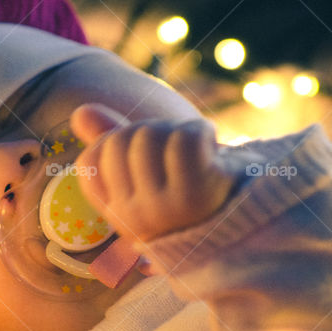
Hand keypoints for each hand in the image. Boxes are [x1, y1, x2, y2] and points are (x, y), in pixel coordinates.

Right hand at [70, 103, 234, 242]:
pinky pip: (183, 140)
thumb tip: (80, 112)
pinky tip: (210, 145)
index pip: (91, 159)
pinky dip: (200, 131)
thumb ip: (111, 138)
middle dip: (150, 131)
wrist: (251, 213)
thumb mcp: (147, 166)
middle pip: (120, 141)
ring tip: (194, 150)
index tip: (150, 155)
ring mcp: (164, 210)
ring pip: (148, 136)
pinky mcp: (197, 196)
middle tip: (176, 149)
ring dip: (176, 130)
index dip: (118, 141)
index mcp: (118, 216)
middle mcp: (134, 218)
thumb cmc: (193, 185)